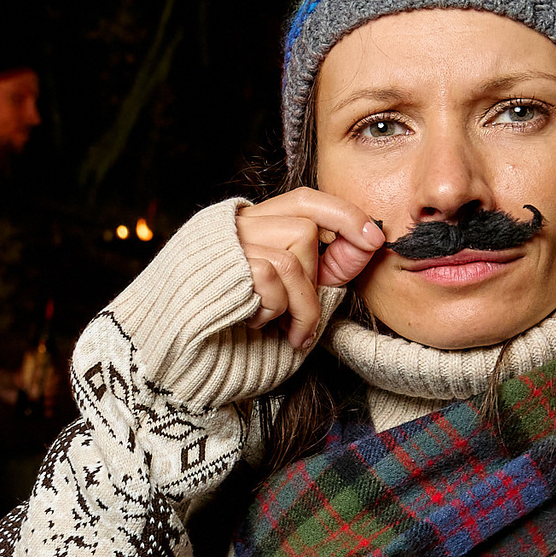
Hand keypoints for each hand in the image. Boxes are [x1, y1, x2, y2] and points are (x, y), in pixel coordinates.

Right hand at [237, 189, 386, 350]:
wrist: (180, 355)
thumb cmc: (237, 328)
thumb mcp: (291, 296)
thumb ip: (325, 271)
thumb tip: (367, 244)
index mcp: (253, 227)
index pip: (305, 200)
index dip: (344, 214)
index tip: (375, 238)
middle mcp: (238, 226)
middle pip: (305, 228)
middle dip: (317, 276)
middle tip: (301, 315)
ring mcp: (228, 244)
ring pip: (294, 255)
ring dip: (301, 304)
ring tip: (283, 328)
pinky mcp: (223, 264)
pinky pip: (273, 276)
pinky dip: (277, 309)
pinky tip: (256, 323)